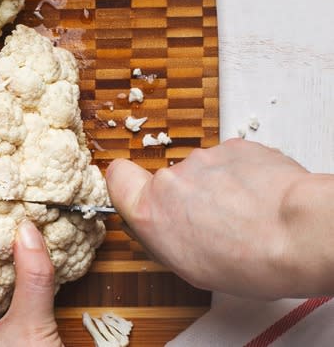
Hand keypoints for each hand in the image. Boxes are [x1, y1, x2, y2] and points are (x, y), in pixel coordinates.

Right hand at [107, 138, 333, 298]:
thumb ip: (164, 236)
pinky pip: (231, 162)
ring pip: (202, 172)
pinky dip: (242, 176)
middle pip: (167, 182)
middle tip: (214, 223)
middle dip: (187, 198)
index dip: (127, 185)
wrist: (298, 234)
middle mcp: (171, 180)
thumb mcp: (190, 268)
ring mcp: (203, 159)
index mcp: (150, 212)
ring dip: (218, 188)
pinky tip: (259, 198)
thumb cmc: (251, 260)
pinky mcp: (235, 146)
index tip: (140, 194)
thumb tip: (163, 226)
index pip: (116, 178)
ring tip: (245, 214)